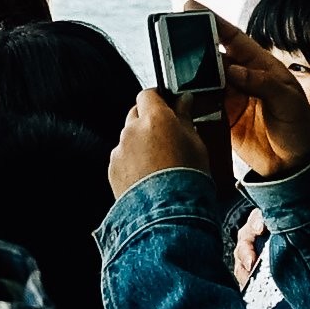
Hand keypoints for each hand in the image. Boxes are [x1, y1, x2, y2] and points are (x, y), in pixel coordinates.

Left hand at [109, 77, 214, 197]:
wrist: (168, 214)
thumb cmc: (187, 180)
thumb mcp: (197, 144)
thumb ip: (186, 118)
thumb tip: (184, 101)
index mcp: (155, 118)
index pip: (149, 94)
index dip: (158, 98)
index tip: (168, 105)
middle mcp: (133, 130)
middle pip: (136, 113)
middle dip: (149, 120)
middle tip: (167, 135)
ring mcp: (120, 150)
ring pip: (129, 137)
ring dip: (140, 143)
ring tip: (159, 162)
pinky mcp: (113, 169)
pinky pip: (122, 157)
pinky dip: (132, 162)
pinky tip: (148, 176)